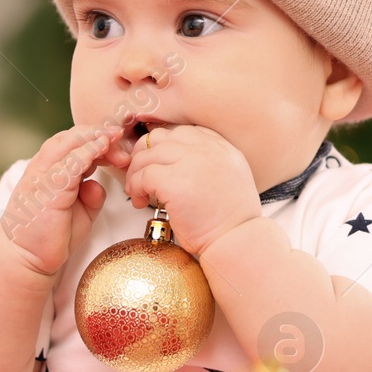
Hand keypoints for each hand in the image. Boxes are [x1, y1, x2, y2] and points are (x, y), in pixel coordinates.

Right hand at [0, 125, 115, 277]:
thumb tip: (98, 185)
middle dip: (99, 134)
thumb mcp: (80, 212)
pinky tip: (103, 146)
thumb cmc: (52, 235)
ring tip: (115, 137)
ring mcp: (43, 175)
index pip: (74, 143)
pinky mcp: (47, 187)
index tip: (120, 147)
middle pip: (72, 137)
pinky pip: (70, 161)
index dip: (99, 140)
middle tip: (121, 141)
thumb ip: (91, 195)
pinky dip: (88, 150)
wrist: (27, 259)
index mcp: (50, 170)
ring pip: (68, 142)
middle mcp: (43, 168)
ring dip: (95, 137)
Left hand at [119, 123, 261, 257]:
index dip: (163, 146)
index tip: (156, 163)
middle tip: (140, 175)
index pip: (182, 132)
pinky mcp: (174, 181)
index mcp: (221, 147)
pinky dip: (136, 188)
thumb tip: (178, 161)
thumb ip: (210, 162)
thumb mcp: (230, 178)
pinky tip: (141, 201)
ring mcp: (190, 162)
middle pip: (160, 138)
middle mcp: (207, 148)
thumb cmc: (231, 220)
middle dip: (143, 155)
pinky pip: (142, 175)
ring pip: (146, 155)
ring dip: (136, 173)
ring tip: (138, 191)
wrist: (236, 240)